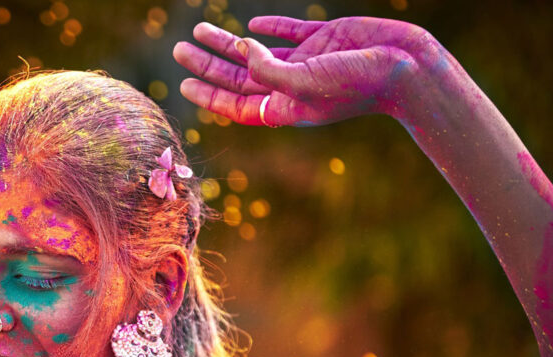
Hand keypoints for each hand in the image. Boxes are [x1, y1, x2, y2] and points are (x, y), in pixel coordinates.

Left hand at [173, 16, 439, 125]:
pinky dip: (270, 27)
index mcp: (284, 106)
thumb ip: (268, 70)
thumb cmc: (355, 83)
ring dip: (228, 41)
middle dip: (207, 62)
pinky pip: (291, 33)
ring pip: (257, 51)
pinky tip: (252, 23)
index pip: (236, 103)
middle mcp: (292, 85)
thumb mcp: (304, 82)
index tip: (183, 84)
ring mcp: (308, 61)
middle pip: (238, 75)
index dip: (208, 94)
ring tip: (199, 29)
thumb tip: (243, 50)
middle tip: (178, 49)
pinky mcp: (325, 39)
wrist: (406, 66)